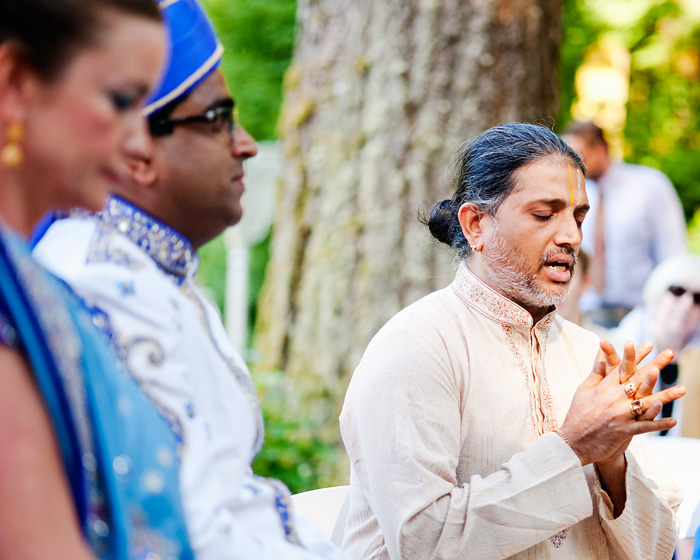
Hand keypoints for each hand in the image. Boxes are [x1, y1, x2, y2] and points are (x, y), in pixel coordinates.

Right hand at [560, 340, 685, 465]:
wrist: (572, 441)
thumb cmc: (577, 414)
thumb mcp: (583, 390)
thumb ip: (595, 373)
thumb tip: (601, 357)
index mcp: (604, 387)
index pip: (623, 366)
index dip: (636, 354)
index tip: (649, 343)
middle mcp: (614, 398)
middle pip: (639, 379)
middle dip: (656, 365)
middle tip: (670, 353)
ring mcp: (619, 414)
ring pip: (646, 402)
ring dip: (666, 395)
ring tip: (682, 388)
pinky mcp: (623, 430)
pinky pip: (644, 427)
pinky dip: (658, 424)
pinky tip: (672, 421)